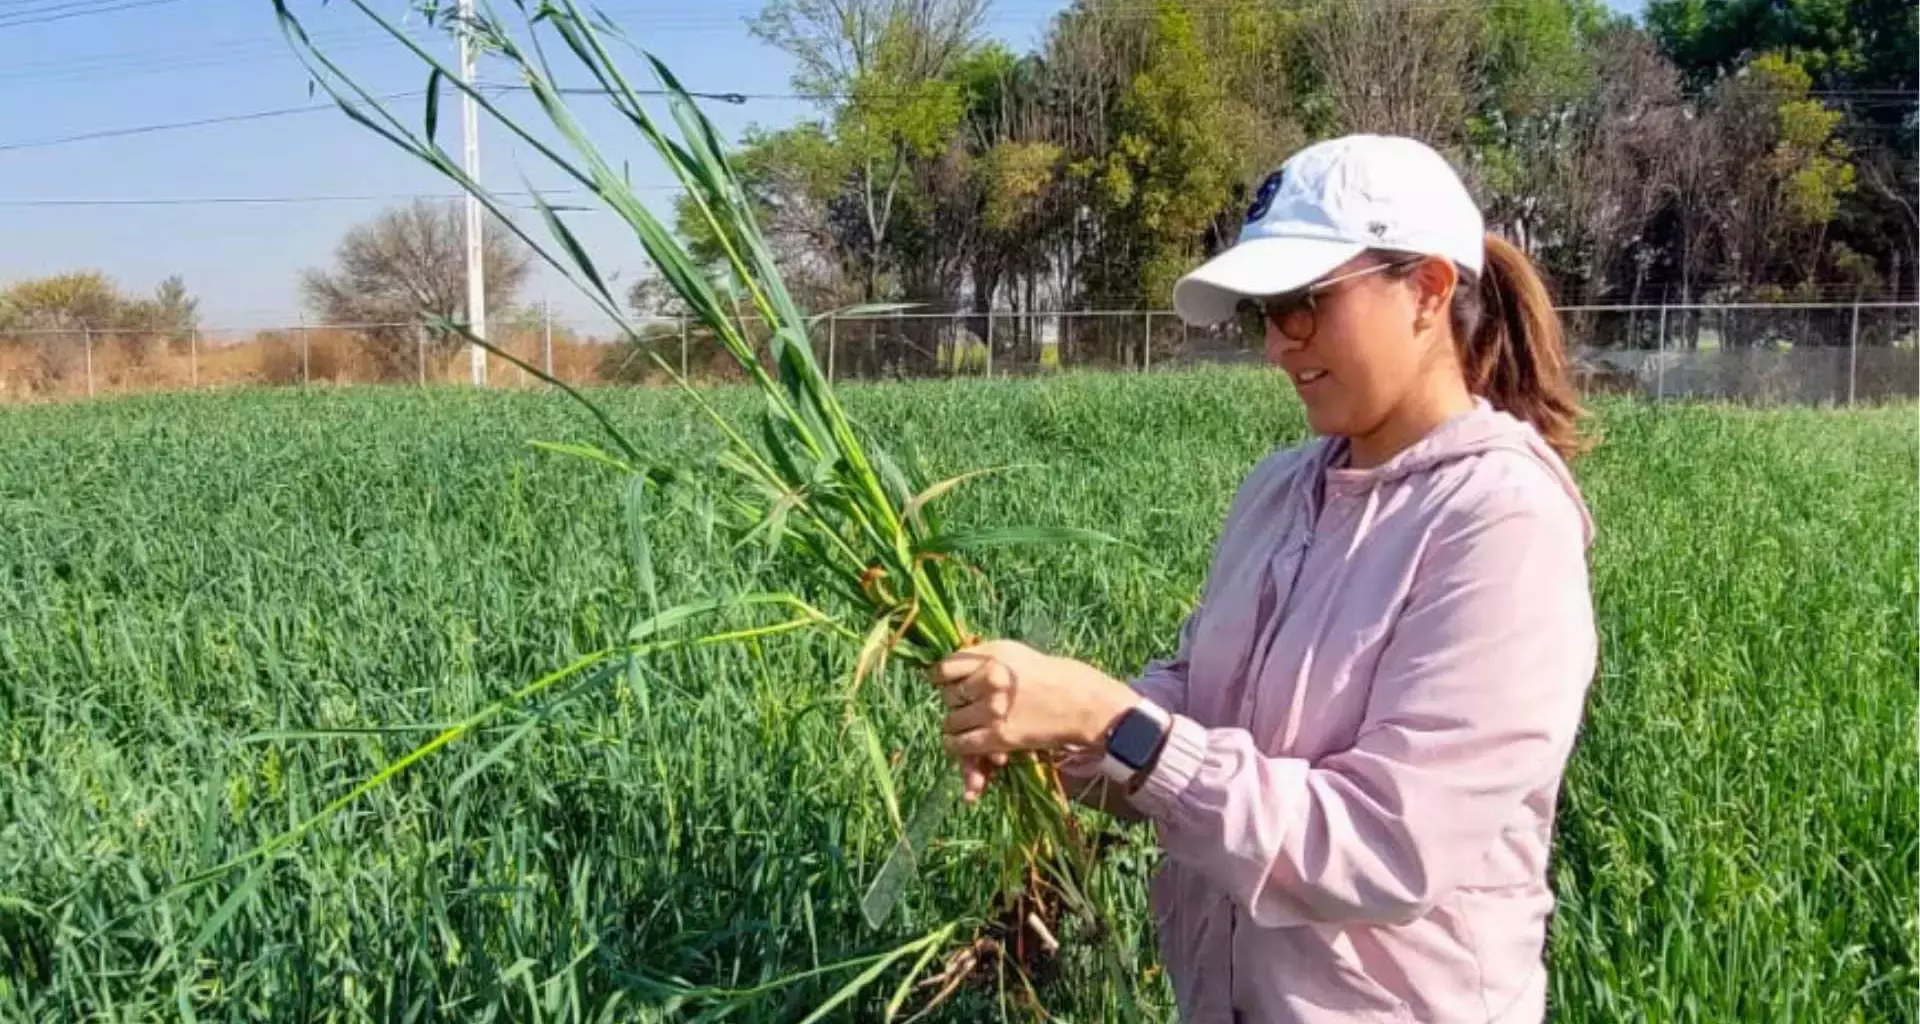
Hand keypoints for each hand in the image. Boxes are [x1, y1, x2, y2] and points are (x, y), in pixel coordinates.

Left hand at [931, 640, 1138, 798]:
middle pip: (947, 696)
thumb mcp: (1014, 653)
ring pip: (950, 722)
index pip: (944, 667)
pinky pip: (960, 745)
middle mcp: (989, 679)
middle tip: (968, 707)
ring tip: (969, 726)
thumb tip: (945, 674)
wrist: (1083, 704)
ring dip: (956, 727)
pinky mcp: (998, 737)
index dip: (940, 678)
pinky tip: (966, 746)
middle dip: (954, 703)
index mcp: (992, 655)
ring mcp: (992, 709)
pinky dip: (958, 748)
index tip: (944, 684)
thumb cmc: (1051, 676)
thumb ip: (981, 659)